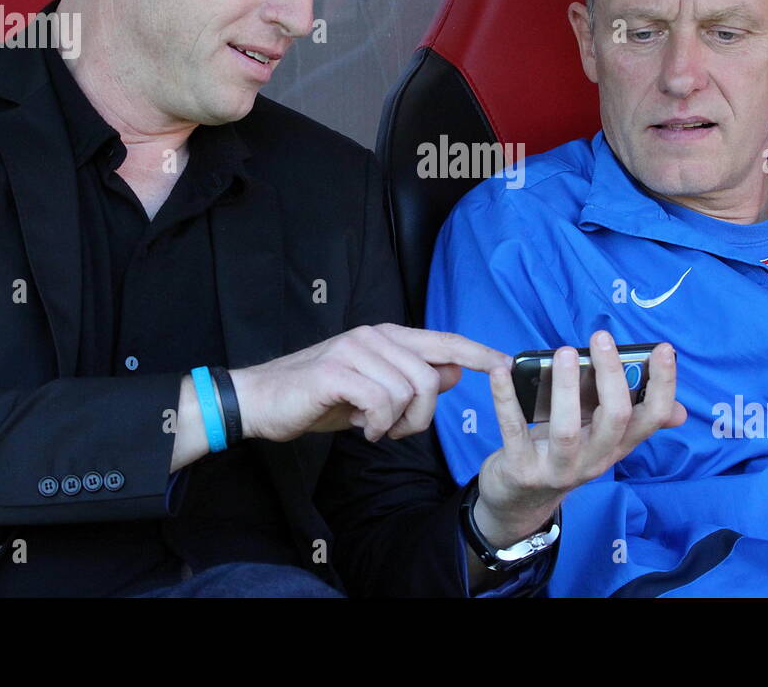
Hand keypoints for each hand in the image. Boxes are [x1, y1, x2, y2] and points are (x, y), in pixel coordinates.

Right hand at [232, 324, 509, 442]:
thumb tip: (453, 370)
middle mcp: (374, 336)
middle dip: (421, 416)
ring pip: (408, 391)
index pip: (443, 341)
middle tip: (393, 431)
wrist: (261, 400)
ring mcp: (354, 350)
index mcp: (387, 338)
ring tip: (371, 428)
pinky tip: (359, 429)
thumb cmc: (319, 397)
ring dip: (396, 424)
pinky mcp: (336, 371)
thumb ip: (413, 378)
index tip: (506, 364)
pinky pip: (380, 402)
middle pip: (429, 377)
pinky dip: (376, 425)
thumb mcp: (373, 390)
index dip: (477, 352)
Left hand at [472, 330, 686, 547]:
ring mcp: (558, 468)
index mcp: (616, 446)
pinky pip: (514, 430)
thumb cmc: (561, 453)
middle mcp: (594, 459)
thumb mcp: (598, 440)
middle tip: (601, 339)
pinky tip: (501, 373)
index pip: (652, 419)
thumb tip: (679, 412)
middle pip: (615, 419)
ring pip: (568, 429)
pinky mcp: (522, 470)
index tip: (663, 349)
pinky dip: (506, 399)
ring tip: (564, 353)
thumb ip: (630, 421)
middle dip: (611, 376)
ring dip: (566, 388)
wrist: (519, 501)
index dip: (663, 385)